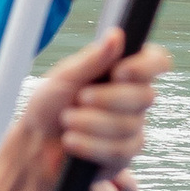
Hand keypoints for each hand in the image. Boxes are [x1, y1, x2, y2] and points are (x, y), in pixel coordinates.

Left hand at [0, 27, 167, 190]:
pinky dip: (92, 146)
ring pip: (131, 127)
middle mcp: (131, 99)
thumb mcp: (65, 78)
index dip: (147, 66)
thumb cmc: (48, 108)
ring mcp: (130, 128)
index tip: (120, 72)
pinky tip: (72, 143)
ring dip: (94, 124)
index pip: (156, 62)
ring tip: (67, 123)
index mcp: (122, 72)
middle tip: (80, 99)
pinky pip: (120, 151)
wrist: (33, 147)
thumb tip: (117, 35)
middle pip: (146, 97)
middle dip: (110, 99)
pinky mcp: (121, 156)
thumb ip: (93, 59)